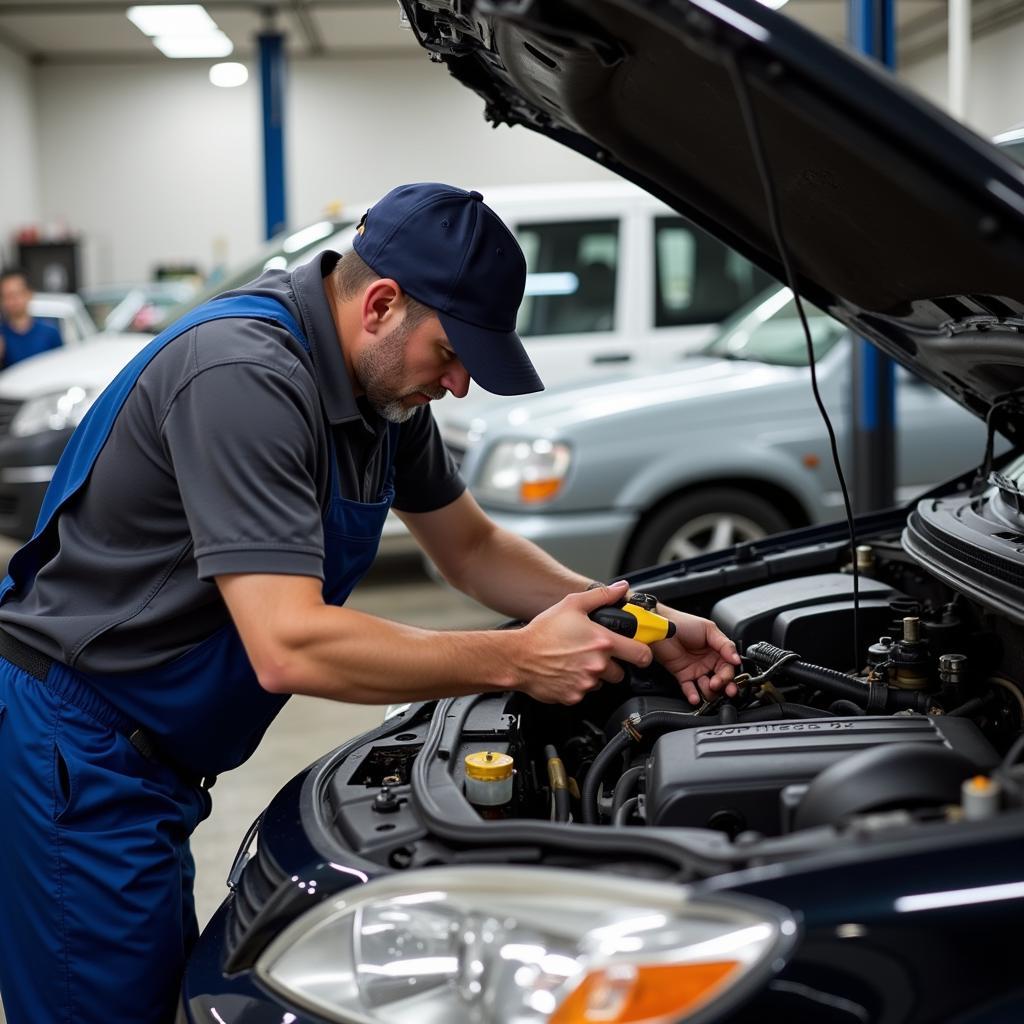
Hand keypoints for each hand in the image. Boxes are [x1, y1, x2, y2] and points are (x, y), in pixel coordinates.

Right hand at [516, 581, 652, 703]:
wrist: (518, 657)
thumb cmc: (543, 632)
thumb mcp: (572, 605)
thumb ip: (601, 596)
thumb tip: (621, 588)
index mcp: (603, 642)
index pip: (642, 655)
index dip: (643, 653)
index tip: (637, 651)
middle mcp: (598, 665)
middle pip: (622, 672)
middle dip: (613, 665)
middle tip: (596, 654)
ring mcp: (587, 683)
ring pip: (602, 683)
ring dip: (595, 674)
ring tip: (577, 661)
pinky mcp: (574, 697)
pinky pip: (585, 692)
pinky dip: (579, 685)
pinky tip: (566, 672)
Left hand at [653, 606, 740, 704]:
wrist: (662, 627)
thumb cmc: (684, 623)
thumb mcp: (709, 629)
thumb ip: (725, 645)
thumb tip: (737, 659)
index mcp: (717, 651)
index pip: (728, 667)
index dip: (728, 675)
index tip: (727, 679)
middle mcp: (708, 662)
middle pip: (721, 680)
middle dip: (722, 686)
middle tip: (719, 686)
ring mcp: (696, 670)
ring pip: (708, 688)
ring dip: (709, 692)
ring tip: (706, 687)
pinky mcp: (683, 675)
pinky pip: (690, 689)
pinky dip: (694, 696)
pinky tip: (695, 698)